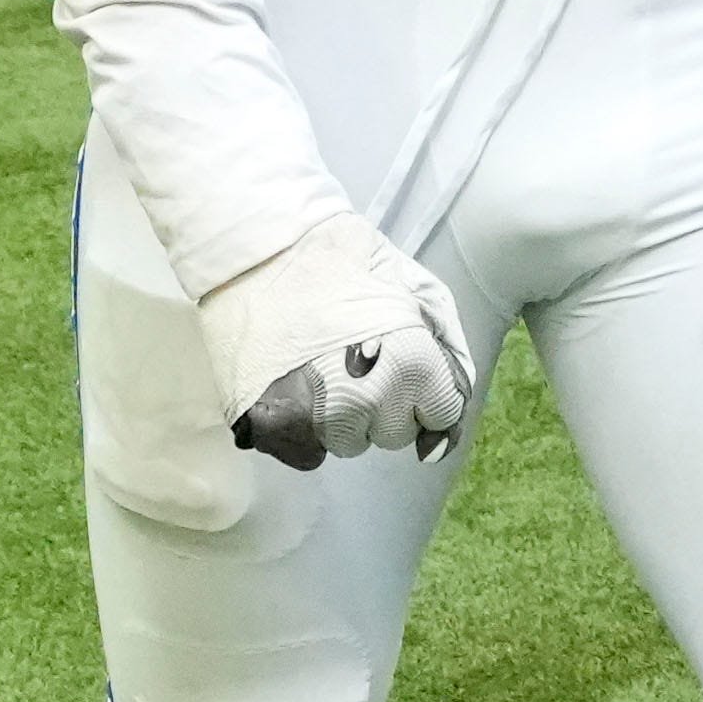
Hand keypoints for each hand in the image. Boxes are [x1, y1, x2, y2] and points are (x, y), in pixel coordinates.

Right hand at [199, 212, 475, 472]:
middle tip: (355, 354)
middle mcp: (368, 400)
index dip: (423, 387)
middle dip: (385, 401)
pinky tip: (294, 385)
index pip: (440, 416)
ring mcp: (316, 419)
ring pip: (350, 443)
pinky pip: (309, 453)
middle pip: (395, 432)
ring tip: (321, 366)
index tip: (401, 362)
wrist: (254, 247)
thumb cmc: (339, 258)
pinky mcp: (270, 429)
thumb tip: (444, 439)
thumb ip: (448, 357)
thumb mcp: (414, 288)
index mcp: (412, 362)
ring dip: (345, 417)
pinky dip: (305, 429)